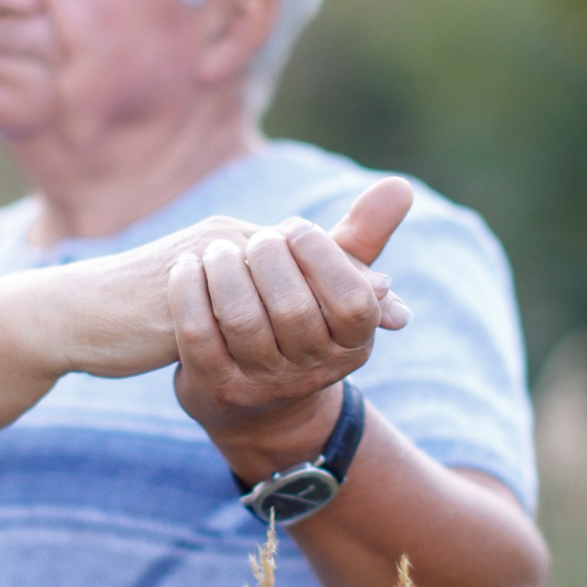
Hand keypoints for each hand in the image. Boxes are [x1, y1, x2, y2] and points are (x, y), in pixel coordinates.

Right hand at [52, 180, 408, 380]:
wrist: (77, 319)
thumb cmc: (144, 309)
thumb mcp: (210, 296)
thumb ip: (261, 296)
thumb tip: (304, 304)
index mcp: (230, 236)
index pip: (306, 246)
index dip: (351, 272)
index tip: (394, 308)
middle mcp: (222, 241)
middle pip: (305, 258)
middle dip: (352, 286)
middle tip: (395, 316)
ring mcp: (201, 269)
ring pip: (283, 285)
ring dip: (328, 310)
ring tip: (366, 339)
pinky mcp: (181, 306)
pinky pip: (245, 322)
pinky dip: (285, 340)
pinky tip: (311, 363)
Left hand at [170, 176, 414, 475]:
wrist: (255, 401)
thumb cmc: (302, 318)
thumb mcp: (336, 284)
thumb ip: (364, 237)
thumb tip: (400, 185)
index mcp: (354, 344)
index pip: (353, 301)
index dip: (322, 255)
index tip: (296, 228)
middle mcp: (313, 371)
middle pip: (293, 309)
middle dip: (269, 258)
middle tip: (257, 237)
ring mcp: (263, 384)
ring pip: (242, 319)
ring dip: (225, 270)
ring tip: (218, 249)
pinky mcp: (217, 387)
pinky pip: (198, 334)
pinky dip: (187, 291)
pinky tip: (186, 266)